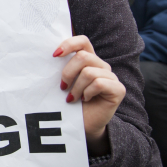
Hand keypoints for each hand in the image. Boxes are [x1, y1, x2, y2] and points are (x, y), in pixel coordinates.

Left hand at [54, 35, 124, 155]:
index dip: (68, 44)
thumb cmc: (69, 103)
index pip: (82, 41)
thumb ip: (60, 68)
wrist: (82, 126)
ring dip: (76, 87)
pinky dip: (87, 92)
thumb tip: (48, 56)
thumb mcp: (63, 83)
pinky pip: (99, 83)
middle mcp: (101, 65)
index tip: (54, 55)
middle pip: (83, 56)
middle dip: (67, 73)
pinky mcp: (118, 89)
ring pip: (89, 72)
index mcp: (88, 60)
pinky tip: (85, 99)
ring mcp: (111, 77)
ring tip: (72, 98)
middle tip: (62, 87)